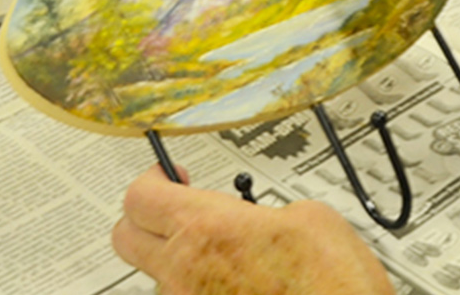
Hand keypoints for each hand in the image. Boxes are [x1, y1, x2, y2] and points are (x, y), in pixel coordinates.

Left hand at [113, 167, 394, 294]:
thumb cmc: (334, 284)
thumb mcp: (310, 216)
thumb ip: (264, 211)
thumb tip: (259, 219)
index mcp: (206, 228)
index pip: (139, 197)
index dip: (152, 180)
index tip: (171, 176)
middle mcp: (184, 272)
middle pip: (125, 238)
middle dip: (145, 218)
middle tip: (175, 209)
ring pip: (157, 275)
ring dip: (177, 259)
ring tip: (223, 256)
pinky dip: (200, 288)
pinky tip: (238, 284)